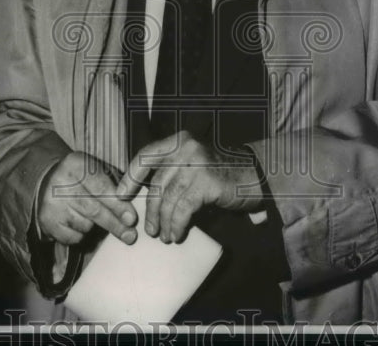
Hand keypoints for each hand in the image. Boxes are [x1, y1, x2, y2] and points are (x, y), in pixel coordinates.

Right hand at [37, 151, 137, 246]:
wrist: (49, 181)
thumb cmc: (83, 177)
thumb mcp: (99, 170)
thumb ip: (117, 184)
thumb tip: (132, 209)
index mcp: (77, 163)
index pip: (101, 187)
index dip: (118, 205)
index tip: (131, 218)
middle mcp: (60, 182)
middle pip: (93, 210)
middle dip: (114, 224)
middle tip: (130, 235)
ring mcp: (51, 203)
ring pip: (85, 225)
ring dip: (97, 227)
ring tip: (98, 220)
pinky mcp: (46, 221)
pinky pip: (73, 236)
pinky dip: (83, 234)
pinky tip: (81, 223)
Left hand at [115, 132, 263, 243]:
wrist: (257, 174)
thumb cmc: (222, 173)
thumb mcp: (193, 163)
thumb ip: (172, 172)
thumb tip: (146, 197)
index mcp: (178, 140)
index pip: (145, 155)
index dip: (130, 177)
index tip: (120, 195)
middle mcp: (185, 147)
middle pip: (156, 183)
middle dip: (151, 210)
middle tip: (150, 229)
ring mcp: (196, 163)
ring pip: (168, 199)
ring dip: (164, 222)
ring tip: (165, 236)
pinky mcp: (206, 182)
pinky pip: (183, 209)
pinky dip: (177, 224)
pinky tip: (177, 234)